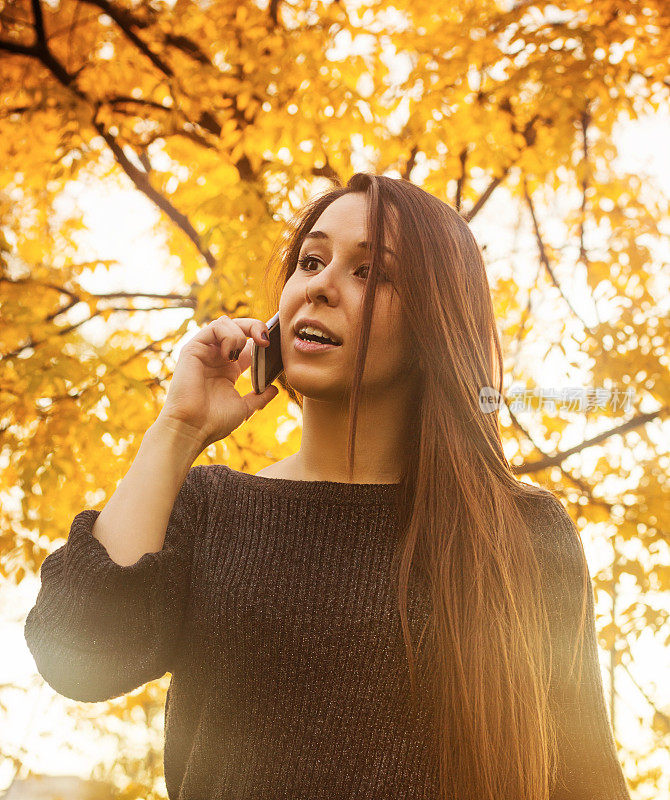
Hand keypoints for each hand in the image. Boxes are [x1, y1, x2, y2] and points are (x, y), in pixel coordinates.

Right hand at [155, 315, 278, 449]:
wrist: (192, 429)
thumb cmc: (214, 422)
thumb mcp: (244, 409)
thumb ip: (260, 397)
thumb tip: (275, 389)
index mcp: (229, 369)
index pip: (248, 343)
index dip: (262, 339)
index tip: (276, 345)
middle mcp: (217, 357)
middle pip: (238, 327)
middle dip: (255, 326)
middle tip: (266, 340)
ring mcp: (205, 351)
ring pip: (225, 322)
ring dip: (241, 333)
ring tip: (240, 354)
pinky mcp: (193, 349)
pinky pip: (214, 327)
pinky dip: (228, 335)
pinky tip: (229, 355)